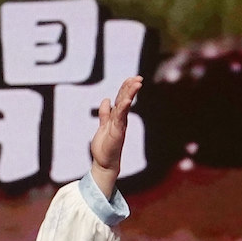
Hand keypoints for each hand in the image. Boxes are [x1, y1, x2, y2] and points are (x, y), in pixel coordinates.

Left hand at [88, 76, 142, 197]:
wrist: (104, 162)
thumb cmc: (104, 146)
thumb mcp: (102, 125)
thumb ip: (104, 113)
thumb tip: (106, 99)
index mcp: (117, 117)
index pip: (121, 98)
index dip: (126, 87)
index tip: (132, 78)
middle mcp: (120, 120)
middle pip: (125, 99)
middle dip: (131, 88)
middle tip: (139, 78)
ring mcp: (119, 125)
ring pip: (125, 106)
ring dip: (130, 94)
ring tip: (137, 83)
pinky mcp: (117, 132)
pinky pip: (120, 118)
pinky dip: (123, 109)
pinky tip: (126, 100)